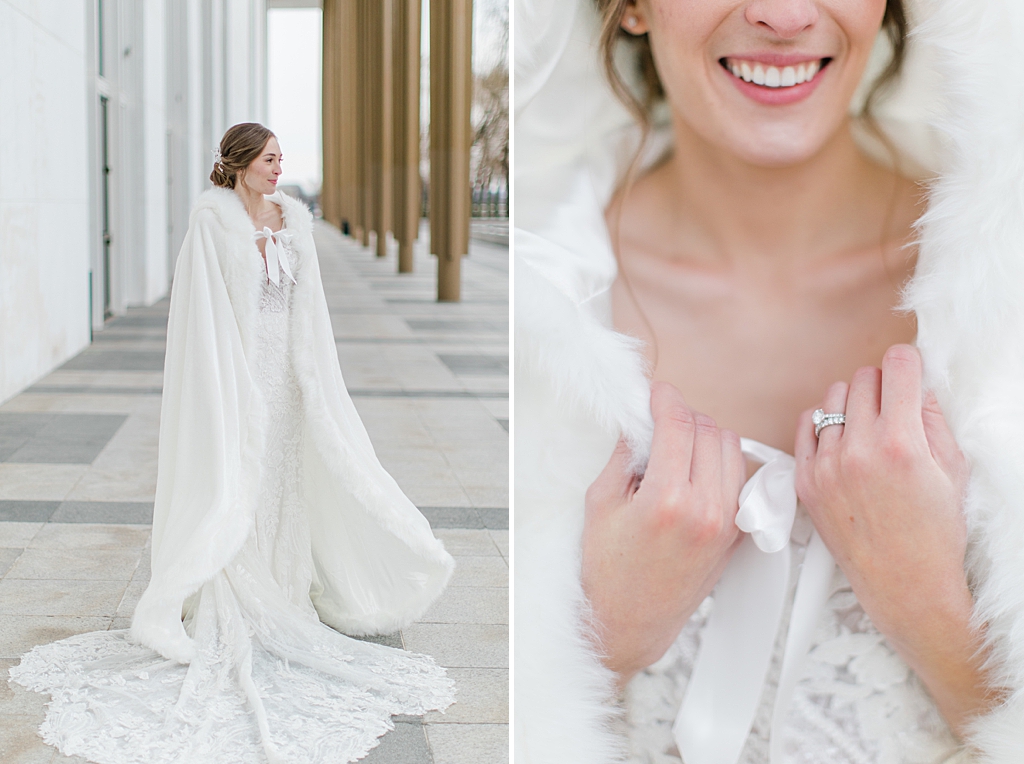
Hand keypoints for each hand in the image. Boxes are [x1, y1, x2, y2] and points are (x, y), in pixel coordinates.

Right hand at [582, 382, 744, 684]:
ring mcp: (725, 523)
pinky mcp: (735, 534)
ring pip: (732, 449)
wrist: (630, 621)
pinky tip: (695, 468)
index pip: (678, 425)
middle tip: (660, 419)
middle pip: (710, 431)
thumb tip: (639, 420)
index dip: (665, 399)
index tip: (655, 392)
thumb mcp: (601, 503)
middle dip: (684, 416)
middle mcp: (705, 510)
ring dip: (706, 435)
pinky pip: (739, 478)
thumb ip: (624, 455)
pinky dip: (721, 462)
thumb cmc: (607, 568)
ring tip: (677, 444)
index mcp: (667, 500)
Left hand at [794, 344, 991, 733]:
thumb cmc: (936, 532)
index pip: (897, 367)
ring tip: (870, 430)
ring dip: (854, 405)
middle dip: (883, 386)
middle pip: (864, 379)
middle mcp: (858, 451)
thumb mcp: (954, 470)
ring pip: (833, 399)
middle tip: (894, 408)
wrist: (904, 585)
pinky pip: (806, 426)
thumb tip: (916, 384)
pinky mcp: (804, 481)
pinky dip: (824, 425)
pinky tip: (842, 440)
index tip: (910, 370)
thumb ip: (933, 419)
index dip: (908, 364)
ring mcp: (826, 466)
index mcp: (900, 444)